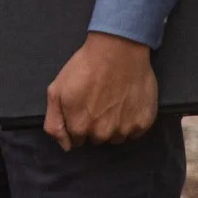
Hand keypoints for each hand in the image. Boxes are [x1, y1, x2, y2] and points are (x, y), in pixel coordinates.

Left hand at [43, 32, 157, 150]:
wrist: (117, 50)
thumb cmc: (85, 67)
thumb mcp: (56, 90)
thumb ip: (54, 122)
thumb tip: (65, 146)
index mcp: (79, 127)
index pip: (76, 140)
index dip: (78, 123)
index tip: (83, 108)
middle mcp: (102, 133)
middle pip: (96, 139)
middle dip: (95, 125)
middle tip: (98, 102)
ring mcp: (124, 130)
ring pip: (116, 138)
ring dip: (113, 126)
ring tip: (113, 101)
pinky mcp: (143, 123)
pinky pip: (134, 132)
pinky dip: (130, 121)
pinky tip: (127, 103)